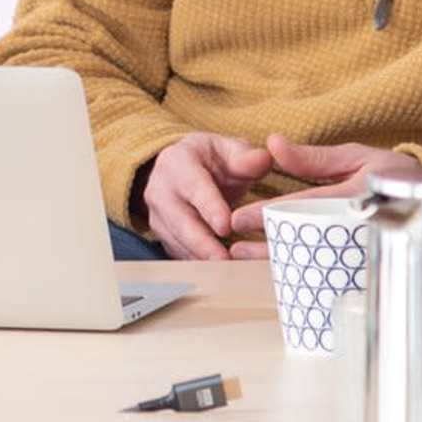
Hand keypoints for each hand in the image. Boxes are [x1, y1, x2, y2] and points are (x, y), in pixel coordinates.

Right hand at [138, 133, 273, 260]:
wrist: (186, 169)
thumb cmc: (213, 161)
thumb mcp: (230, 150)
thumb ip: (247, 157)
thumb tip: (263, 159)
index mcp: (178, 161)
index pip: (194, 186)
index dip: (209, 207)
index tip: (225, 227)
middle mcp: (160, 188)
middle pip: (179, 219)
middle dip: (201, 242)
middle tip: (223, 260)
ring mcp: (157, 213)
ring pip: (176, 240)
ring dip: (199, 257)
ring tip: (226, 271)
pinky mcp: (161, 234)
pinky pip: (177, 252)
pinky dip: (196, 263)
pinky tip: (217, 272)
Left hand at [227, 134, 421, 257]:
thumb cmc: (390, 173)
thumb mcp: (355, 156)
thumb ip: (313, 156)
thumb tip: (273, 143)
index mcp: (357, 194)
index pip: (305, 206)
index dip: (269, 213)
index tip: (238, 218)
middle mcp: (359, 224)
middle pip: (305, 238)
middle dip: (266, 244)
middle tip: (233, 246)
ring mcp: (360, 245)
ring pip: (311, 256)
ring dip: (274, 257)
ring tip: (240, 256)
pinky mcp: (361, 259)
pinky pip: (324, 265)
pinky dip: (296, 265)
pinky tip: (271, 265)